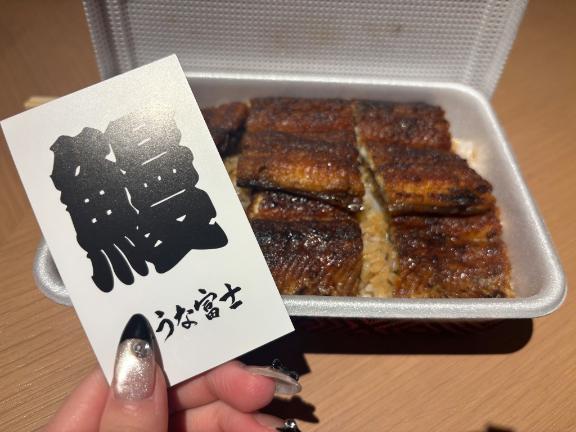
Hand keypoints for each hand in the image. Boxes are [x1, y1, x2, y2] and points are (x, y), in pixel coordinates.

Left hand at [43, 360, 286, 431]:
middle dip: (223, 390)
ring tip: (273, 429)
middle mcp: (116, 429)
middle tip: (264, 391)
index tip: (227, 353)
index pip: (126, 369)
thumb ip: (124, 423)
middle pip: (173, 392)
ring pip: (199, 420)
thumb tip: (140, 346)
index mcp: (80, 426)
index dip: (180, 354)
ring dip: (239, 419)